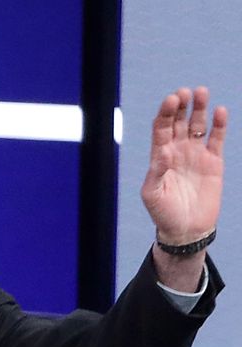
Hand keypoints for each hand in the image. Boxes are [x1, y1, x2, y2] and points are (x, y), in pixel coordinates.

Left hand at [143, 86, 224, 273]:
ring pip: (198, 125)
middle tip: (185, 92)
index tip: (171, 100)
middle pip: (179, 122)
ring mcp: (196, 154)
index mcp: (159, 156)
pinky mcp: (214, 161)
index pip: (161, 128)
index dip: (166, 113)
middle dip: (181, 106)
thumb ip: (156, 172)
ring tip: (201, 93)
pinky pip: (217, 138)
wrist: (186, 228)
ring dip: (199, 109)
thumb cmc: (163, 213)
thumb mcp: (152, 194)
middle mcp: (177, 150)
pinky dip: (219, 125)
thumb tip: (163, 151)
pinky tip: (219, 111)